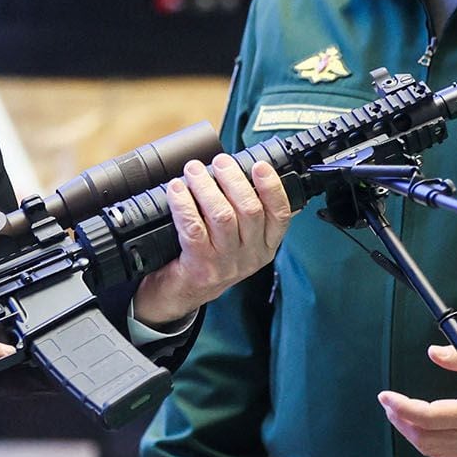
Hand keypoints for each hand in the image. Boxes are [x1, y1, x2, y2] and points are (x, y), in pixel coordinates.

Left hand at [133, 156, 291, 327]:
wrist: (182, 293)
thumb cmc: (210, 258)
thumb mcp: (240, 241)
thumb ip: (250, 214)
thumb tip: (249, 173)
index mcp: (266, 246)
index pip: (280, 214)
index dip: (272, 187)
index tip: (259, 165)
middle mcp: (250, 255)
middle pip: (250, 210)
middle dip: (233, 179)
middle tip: (220, 162)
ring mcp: (225, 263)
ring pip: (222, 216)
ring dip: (207, 187)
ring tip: (194, 170)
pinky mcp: (200, 265)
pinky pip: (194, 228)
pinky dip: (184, 204)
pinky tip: (177, 190)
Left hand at [376, 343, 456, 456]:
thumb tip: (433, 352)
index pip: (430, 418)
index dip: (403, 408)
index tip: (385, 396)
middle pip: (426, 438)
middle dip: (401, 420)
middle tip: (389, 401)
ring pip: (433, 450)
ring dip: (412, 432)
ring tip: (399, 411)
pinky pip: (446, 452)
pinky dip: (427, 441)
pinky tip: (420, 424)